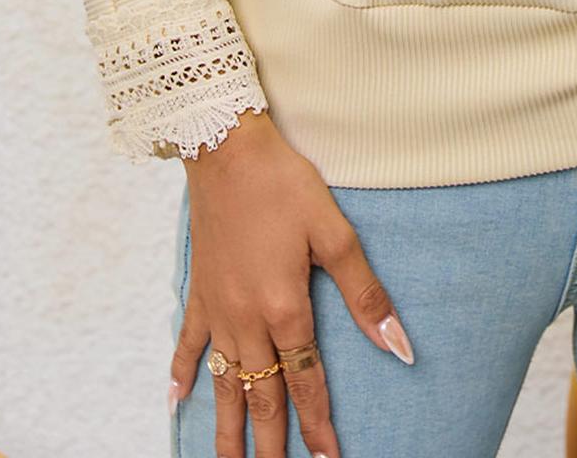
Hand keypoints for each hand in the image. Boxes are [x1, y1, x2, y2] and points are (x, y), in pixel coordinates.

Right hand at [168, 108, 414, 456]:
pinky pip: (187, 343)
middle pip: (262, 396)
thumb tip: (399, 345)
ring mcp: (218, 309)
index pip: (306, 383)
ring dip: (226, 428)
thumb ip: (365, 293)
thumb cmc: (283, 182)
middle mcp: (247, 320)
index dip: (319, 426)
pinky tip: (178, 402)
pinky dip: (183, 374)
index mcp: (286, 308)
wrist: (225, 148)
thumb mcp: (333, 231)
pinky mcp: (198, 290)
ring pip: (223, 384)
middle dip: (270, 446)